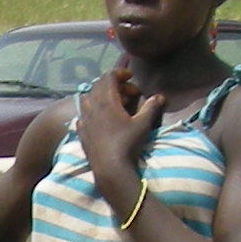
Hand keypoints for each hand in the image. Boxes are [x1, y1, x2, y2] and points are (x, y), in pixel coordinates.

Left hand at [73, 67, 164, 201]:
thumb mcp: (143, 124)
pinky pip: (83, 114)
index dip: (119, 73)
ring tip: (115, 105)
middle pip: (97, 85)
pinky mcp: (80, 132)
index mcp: (106, 101)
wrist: (110, 169)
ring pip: (87, 98)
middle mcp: (91, 107)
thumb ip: (151, 107)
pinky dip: (92, 111)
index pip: (108, 77)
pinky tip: (101, 120)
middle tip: (128, 94)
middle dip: (113, 85)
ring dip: (100, 96)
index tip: (130, 77)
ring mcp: (84, 120)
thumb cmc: (127, 144)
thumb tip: (160, 96)